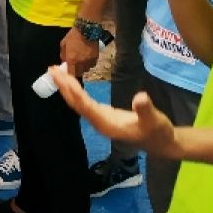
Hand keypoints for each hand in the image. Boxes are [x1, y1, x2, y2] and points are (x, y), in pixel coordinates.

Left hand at [50, 67, 179, 159]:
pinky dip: (76, 91)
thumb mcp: (155, 119)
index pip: (84, 105)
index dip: (72, 90)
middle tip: (51, 69)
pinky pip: (84, 102)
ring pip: (79, 103)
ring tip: (56, 72)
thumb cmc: (158, 131)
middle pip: (76, 103)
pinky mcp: (104, 116)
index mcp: (106, 124)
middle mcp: (99, 122)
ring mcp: (100, 120)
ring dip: (67, 88)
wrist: (162, 143)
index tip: (61, 76)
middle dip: (63, 87)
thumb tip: (140, 97)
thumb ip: (146, 109)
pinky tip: (72, 82)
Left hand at [59, 28, 98, 77]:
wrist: (87, 29)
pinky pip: (92, 64)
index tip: (68, 70)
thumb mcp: (64, 44)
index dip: (69, 73)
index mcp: (72, 59)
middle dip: (76, 70)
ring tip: (81, 60)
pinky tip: (87, 57)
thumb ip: (63, 54)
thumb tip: (64, 60)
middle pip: (79, 73)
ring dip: (83, 67)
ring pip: (86, 69)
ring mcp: (89, 61)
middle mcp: (81, 62)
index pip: (70, 73)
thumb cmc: (74, 35)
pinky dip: (89, 63)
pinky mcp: (96, 57)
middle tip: (74, 65)